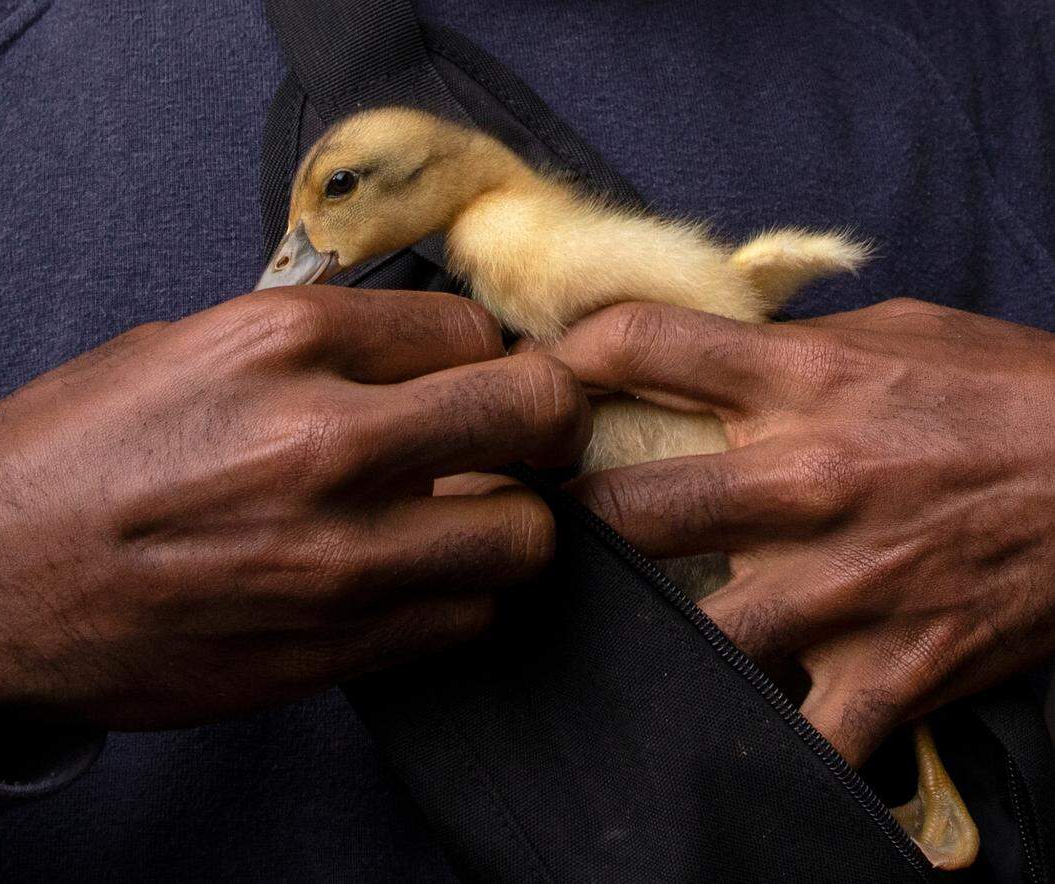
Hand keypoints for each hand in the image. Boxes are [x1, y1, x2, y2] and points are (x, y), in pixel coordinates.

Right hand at [0, 286, 588, 729]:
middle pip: (534, 415)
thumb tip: (431, 352)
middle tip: (524, 434)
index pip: (471, 330)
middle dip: (546, 420)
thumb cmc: (77, 455)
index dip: (483, 354)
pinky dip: (464, 593)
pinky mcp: (332, 649)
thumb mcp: (190, 348)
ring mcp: (335, 557)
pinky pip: (468, 619)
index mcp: (283, 343)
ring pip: (524, 538)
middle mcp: (323, 443)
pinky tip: (418, 575)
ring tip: (467, 512)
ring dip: (511, 521)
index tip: (470, 375)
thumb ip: (323, 346)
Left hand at [538, 298, 1054, 764]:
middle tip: (536, 522)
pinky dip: (758, 738)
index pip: (640, 345)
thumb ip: (785, 343)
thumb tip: (694, 342)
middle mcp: (810, 480)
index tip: (534, 385)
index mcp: (806, 381)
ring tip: (616, 625)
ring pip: (688, 628)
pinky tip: (727, 721)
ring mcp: (845, 585)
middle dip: (565, 514)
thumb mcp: (896, 332)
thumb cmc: (1008, 394)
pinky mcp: (890, 669)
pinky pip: (797, 735)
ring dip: (641, 630)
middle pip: (625, 503)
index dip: (561, 360)